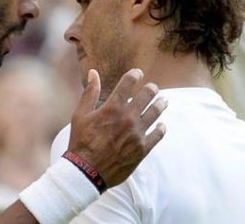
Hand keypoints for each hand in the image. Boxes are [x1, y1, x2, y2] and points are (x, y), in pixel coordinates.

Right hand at [67, 69, 166, 187]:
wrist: (87, 170)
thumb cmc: (81, 141)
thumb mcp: (80, 114)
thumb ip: (90, 93)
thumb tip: (93, 73)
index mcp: (113, 107)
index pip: (128, 83)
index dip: (135, 75)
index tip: (138, 73)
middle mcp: (128, 117)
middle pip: (147, 96)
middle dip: (151, 89)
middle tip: (153, 88)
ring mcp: (137, 133)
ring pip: (155, 113)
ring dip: (160, 104)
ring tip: (163, 101)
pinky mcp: (142, 148)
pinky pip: (157, 135)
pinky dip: (161, 128)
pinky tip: (161, 126)